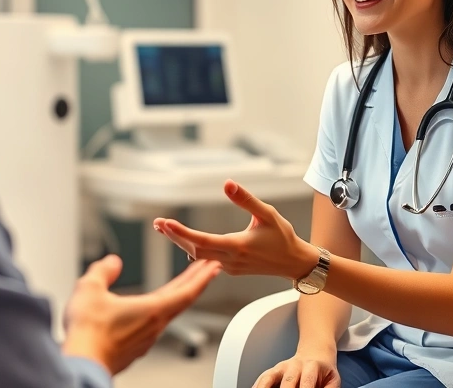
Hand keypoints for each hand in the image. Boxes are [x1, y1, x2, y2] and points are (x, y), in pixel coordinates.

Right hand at [61, 254, 220, 374]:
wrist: (81, 363)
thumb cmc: (88, 332)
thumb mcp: (91, 288)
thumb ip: (104, 271)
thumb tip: (112, 262)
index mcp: (152, 310)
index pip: (187, 292)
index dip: (202, 277)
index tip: (214, 268)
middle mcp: (154, 327)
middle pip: (181, 301)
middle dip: (195, 282)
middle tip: (207, 269)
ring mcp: (145, 341)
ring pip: (166, 315)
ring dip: (176, 297)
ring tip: (177, 287)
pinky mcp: (134, 351)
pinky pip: (151, 327)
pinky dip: (157, 312)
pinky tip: (145, 311)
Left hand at [153, 180, 319, 279]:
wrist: (294, 262)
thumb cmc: (283, 236)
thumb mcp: (267, 213)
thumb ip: (246, 199)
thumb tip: (227, 183)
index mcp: (238, 247)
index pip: (203, 241)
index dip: (181, 233)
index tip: (165, 223)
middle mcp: (231, 260)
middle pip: (194, 249)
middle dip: (175, 236)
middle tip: (158, 223)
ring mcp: (230, 267)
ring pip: (199, 256)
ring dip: (182, 242)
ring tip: (165, 228)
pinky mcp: (231, 269)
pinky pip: (207, 260)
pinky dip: (194, 248)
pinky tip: (185, 241)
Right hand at [253, 348, 340, 387]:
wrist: (315, 353)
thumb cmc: (323, 371)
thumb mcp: (333, 379)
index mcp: (311, 366)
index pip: (307, 382)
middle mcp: (294, 366)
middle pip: (287, 382)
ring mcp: (281, 368)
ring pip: (270, 377)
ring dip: (264, 387)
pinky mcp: (273, 371)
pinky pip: (263, 378)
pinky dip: (257, 385)